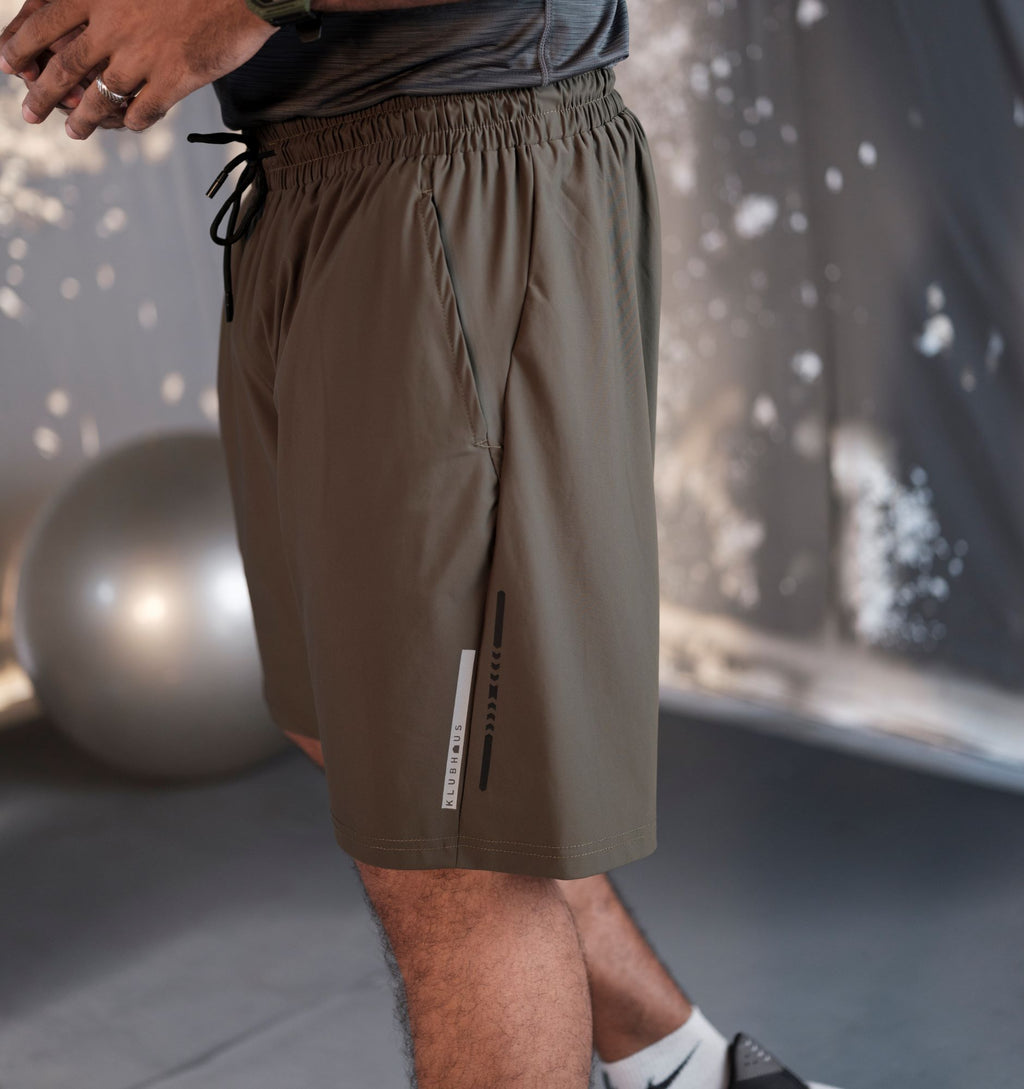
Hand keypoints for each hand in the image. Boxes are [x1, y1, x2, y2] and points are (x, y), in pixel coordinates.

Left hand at [0, 0, 277, 137]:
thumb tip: (82, 14)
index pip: (43, 20)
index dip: (19, 43)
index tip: (6, 62)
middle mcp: (113, 27)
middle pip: (64, 66)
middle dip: (41, 93)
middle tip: (29, 113)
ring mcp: (142, 58)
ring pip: (99, 97)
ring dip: (83, 120)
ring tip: (73, 133)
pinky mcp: (173, 81)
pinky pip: (142, 112)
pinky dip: (130, 122)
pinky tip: (126, 126)